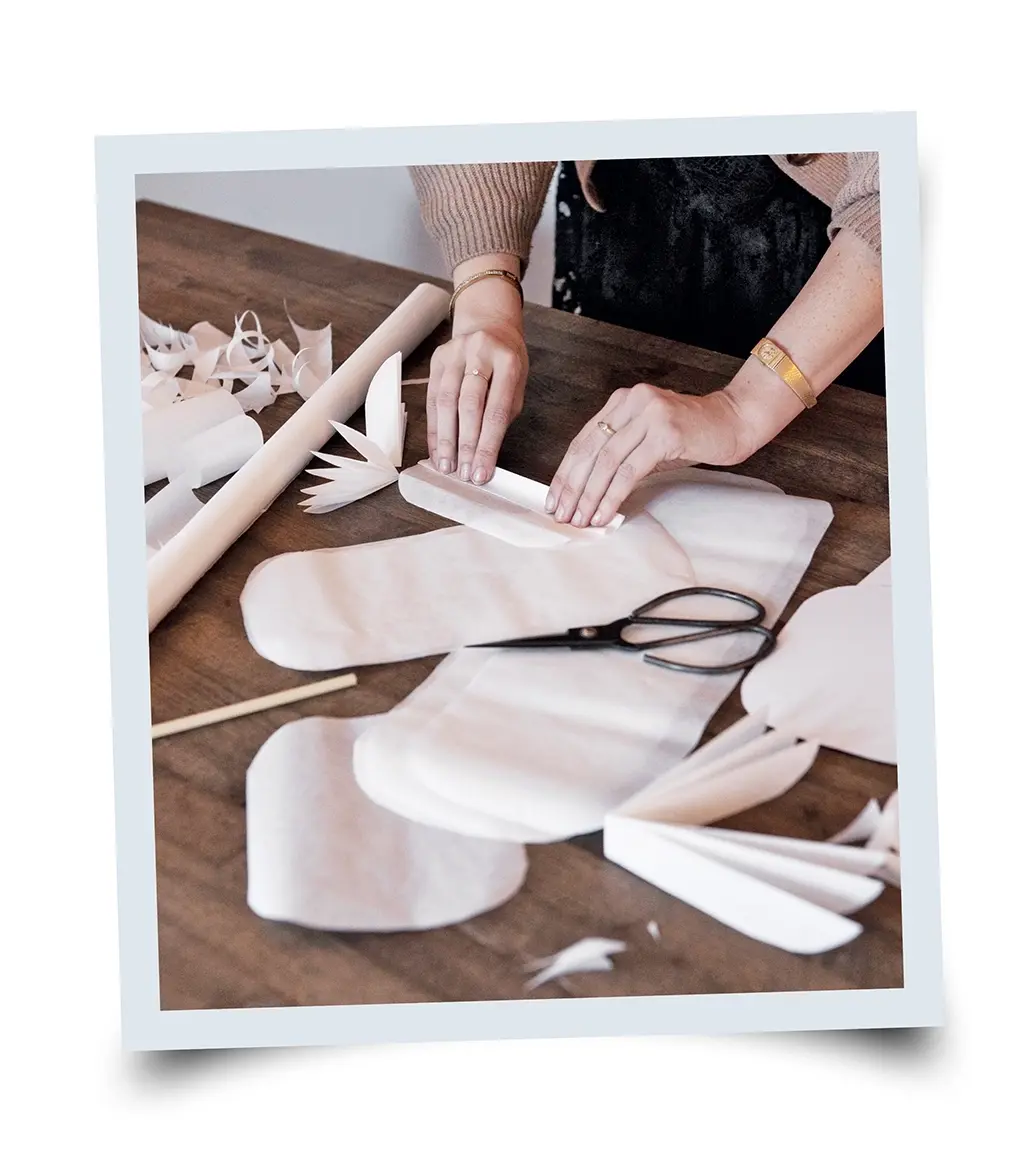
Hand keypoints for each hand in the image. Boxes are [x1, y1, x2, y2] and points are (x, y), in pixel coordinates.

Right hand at [427, 321, 527, 482]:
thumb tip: (485, 456)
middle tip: (463, 474)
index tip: (482, 472)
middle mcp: (479, 354)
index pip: (496, 410)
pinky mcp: (436, 359)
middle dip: (465, 444)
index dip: (488, 445)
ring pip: (445, 401)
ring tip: (447, 466)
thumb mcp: (516, 385)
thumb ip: (503, 415)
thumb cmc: (506, 363)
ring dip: (445, 439)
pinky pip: (432, 399)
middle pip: (469, 405)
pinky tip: (437, 450)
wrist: (488, 326)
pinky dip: (434, 428)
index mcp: (507, 361)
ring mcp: (455, 354)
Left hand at [546, 383, 755, 527]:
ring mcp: (649, 415)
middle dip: (572, 486)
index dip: (566, 472)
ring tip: (580, 519)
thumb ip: (620, 453)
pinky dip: (612, 495)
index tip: (554, 497)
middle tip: (562, 513)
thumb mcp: (648, 439)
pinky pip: (629, 471)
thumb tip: (587, 490)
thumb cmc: (691, 435)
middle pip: (590, 450)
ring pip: (606, 462)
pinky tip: (603, 513)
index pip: (584, 439)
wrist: (732, 422)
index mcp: (623, 401)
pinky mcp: (665, 433)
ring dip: (589, 495)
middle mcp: (632, 402)